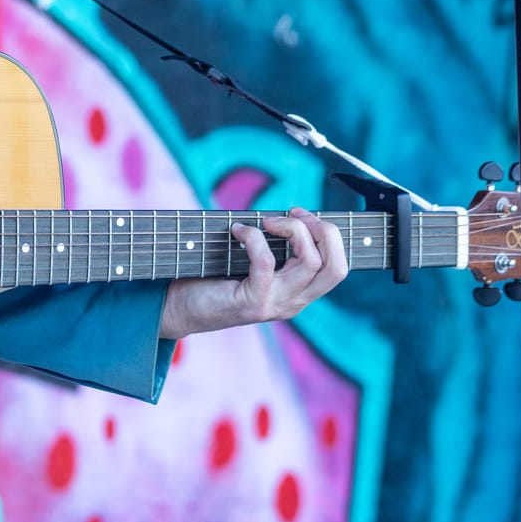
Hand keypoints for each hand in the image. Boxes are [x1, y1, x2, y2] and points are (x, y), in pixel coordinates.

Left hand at [159, 208, 346, 338]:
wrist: (181, 308)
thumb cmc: (214, 278)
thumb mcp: (254, 265)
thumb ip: (276, 249)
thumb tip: (287, 214)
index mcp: (300, 293)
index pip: (338, 268)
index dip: (329, 236)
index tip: (302, 214)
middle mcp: (295, 302)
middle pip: (336, 267)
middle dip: (323, 231)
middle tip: (294, 213)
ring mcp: (276, 305)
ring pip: (310, 262)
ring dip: (290, 229)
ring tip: (266, 221)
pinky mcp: (253, 303)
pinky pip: (266, 262)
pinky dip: (254, 237)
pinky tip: (237, 230)